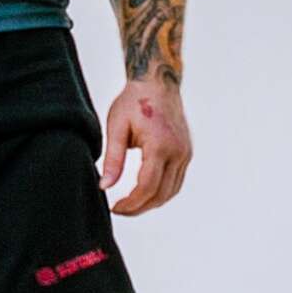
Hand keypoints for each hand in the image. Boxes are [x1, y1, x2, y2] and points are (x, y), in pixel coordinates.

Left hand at [98, 80, 191, 215]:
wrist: (157, 83)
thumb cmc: (134, 101)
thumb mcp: (116, 127)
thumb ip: (112, 159)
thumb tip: (105, 186)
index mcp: (160, 145)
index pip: (147, 187)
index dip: (131, 203)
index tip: (115, 208)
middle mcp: (178, 152)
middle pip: (161, 194)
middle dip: (140, 207)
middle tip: (120, 210)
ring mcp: (185, 153)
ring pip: (171, 191)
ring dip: (152, 202)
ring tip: (131, 204)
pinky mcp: (186, 152)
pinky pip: (176, 181)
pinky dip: (162, 192)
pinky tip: (145, 193)